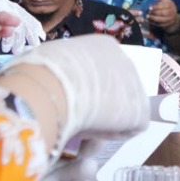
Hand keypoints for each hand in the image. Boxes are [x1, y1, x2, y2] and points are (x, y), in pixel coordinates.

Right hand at [18, 35, 150, 143]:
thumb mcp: (46, 61)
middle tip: (74, 117)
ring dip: (102, 120)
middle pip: (112, 88)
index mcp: (102, 46)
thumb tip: (46, 78)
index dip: (83, 89)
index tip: (67, 100)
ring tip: (78, 125)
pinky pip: (125, 128)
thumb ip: (56, 68)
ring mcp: (136, 85)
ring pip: (118, 109)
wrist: (51, 87)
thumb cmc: (39, 71)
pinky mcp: (140, 111)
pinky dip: (108, 135)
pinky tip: (90, 133)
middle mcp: (124, 60)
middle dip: (97, 103)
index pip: (98, 71)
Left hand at [146, 0, 179, 31]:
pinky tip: (150, 21)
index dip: (156, 6)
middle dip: (154, 13)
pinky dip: (154, 23)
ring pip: (162, 20)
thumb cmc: (166, 6)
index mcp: (170, 4)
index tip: (149, 7)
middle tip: (147, 12)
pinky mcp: (168, 24)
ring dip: (154, 18)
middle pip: (163, 13)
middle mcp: (171, 11)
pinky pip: (161, 24)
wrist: (173, 15)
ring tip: (147, 17)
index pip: (164, 5)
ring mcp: (170, 18)